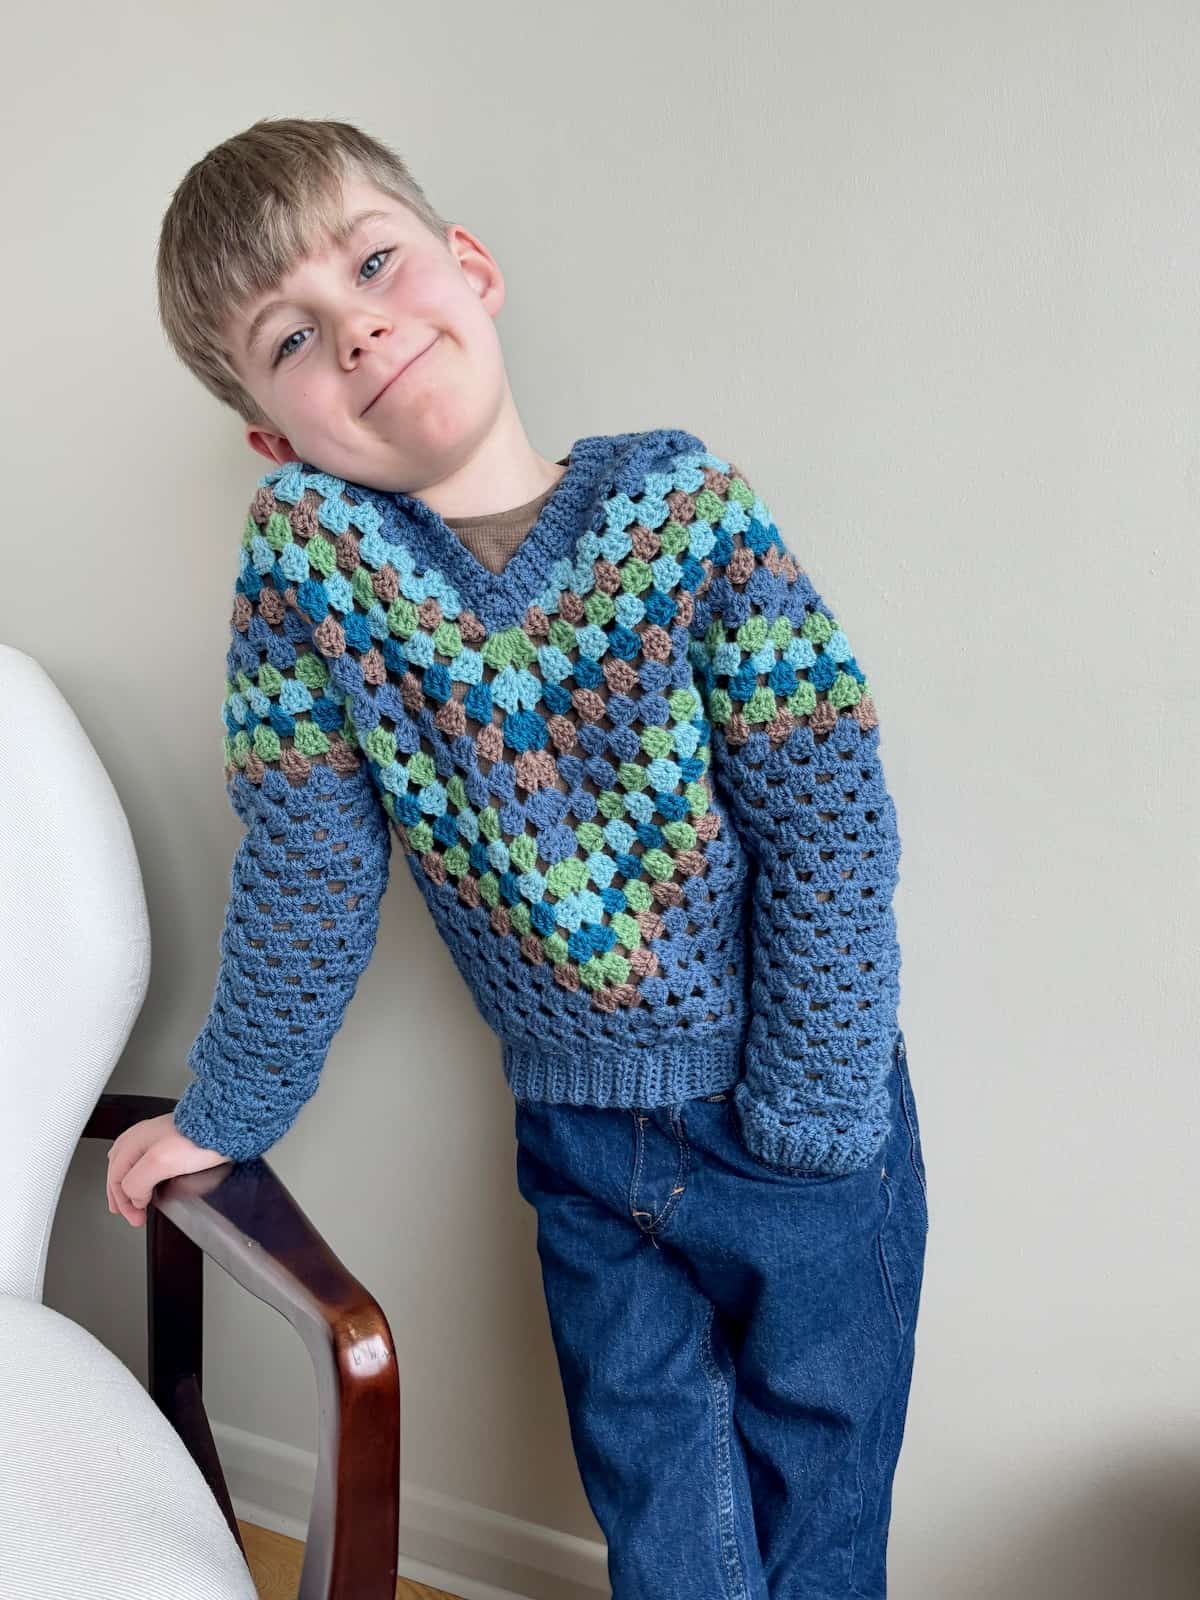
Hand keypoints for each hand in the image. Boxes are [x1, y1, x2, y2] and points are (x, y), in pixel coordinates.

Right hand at [106, 1114, 230, 1227]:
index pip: (116, 1177)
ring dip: (132, 1184)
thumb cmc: (198, 1139)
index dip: (122, 1202)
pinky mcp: (176, 1142)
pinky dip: (146, 1176)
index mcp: (134, 1141)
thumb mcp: (158, 1162)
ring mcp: (159, 1138)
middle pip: (120, 1170)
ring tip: (135, 1199)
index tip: (135, 1217)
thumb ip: (137, 1182)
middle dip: (121, 1194)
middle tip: (128, 1212)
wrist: (227, 1127)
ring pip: (133, 1164)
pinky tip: (153, 1181)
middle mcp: (143, 1138)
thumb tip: (134, 1197)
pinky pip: (151, 1161)